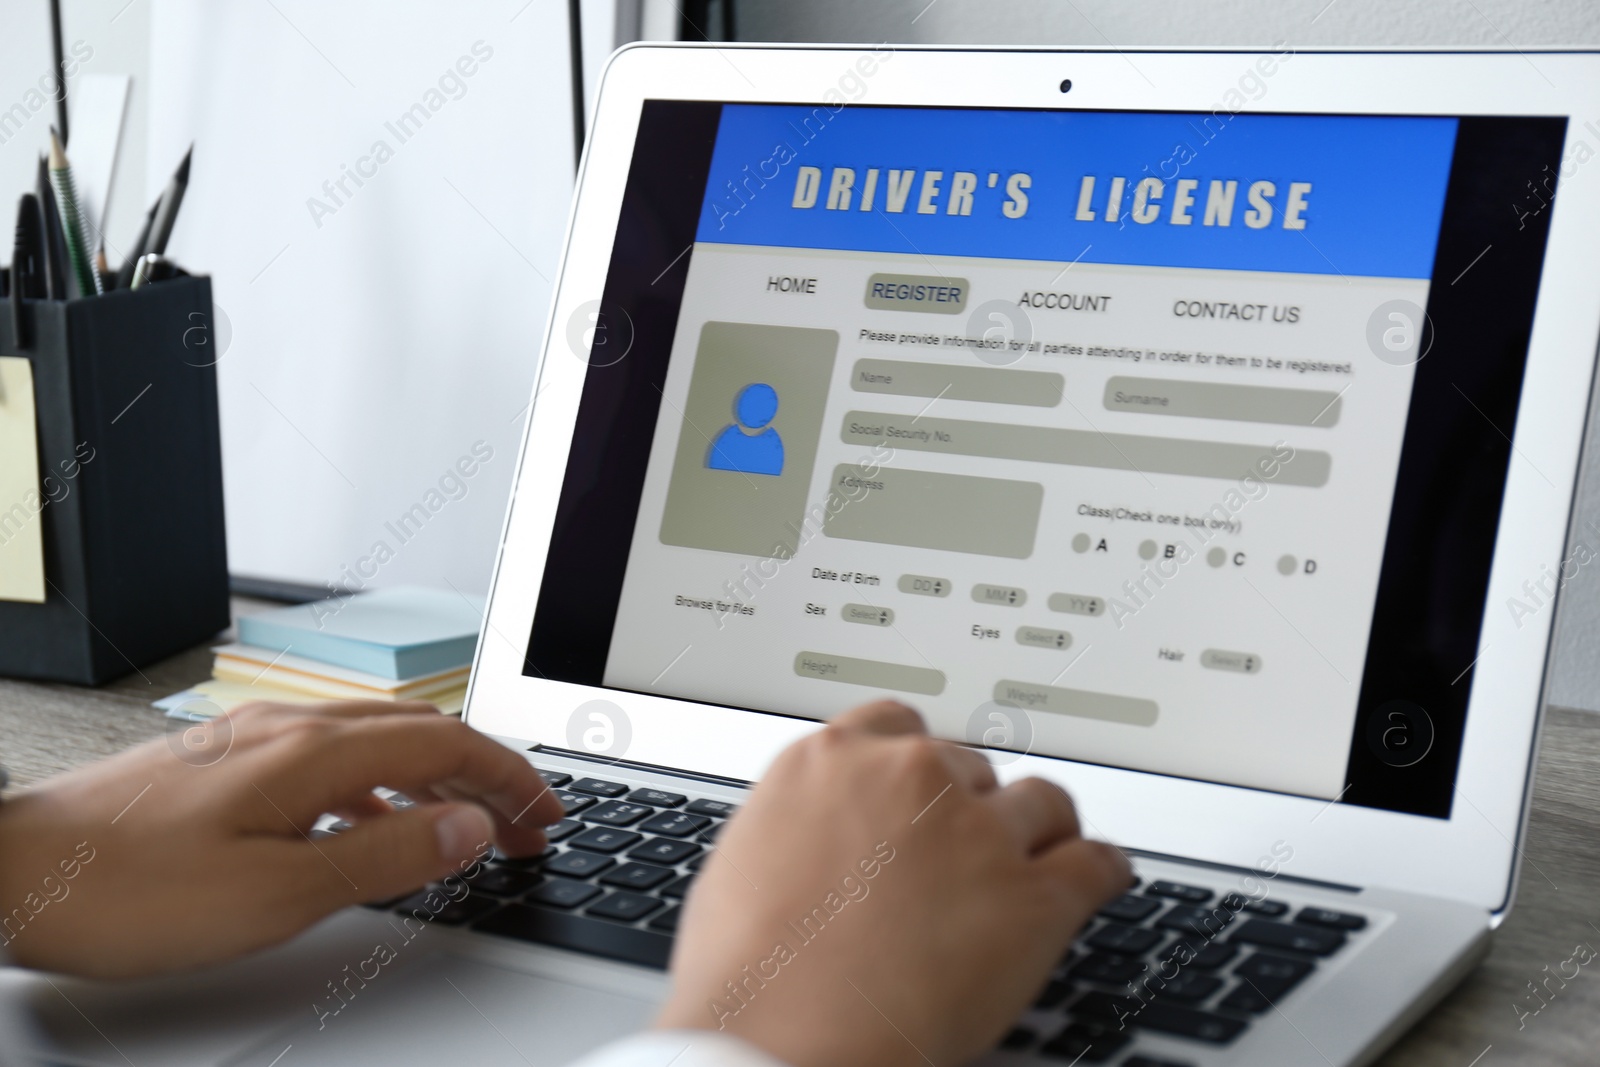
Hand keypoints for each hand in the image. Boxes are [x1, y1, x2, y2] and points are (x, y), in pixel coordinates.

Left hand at [0, 701, 562, 977]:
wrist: (9, 870)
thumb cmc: (126, 888)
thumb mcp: (275, 892)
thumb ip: (383, 854)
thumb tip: (468, 825)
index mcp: (314, 754)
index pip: (447, 744)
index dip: (509, 778)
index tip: (546, 814)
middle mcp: (291, 732)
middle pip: (421, 734)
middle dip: (486, 775)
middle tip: (526, 824)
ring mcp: (256, 743)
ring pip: (379, 743)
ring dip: (438, 778)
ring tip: (468, 822)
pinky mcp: (227, 766)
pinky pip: (334, 759)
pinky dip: (384, 783)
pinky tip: (374, 818)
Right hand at [656, 701, 1129, 1066]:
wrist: (778, 1040)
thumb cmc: (747, 972)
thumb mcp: (747, 858)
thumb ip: (805, 820)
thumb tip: (825, 833)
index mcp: (835, 760)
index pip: (900, 725)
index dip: (920, 767)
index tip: (928, 788)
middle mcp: (912, 779)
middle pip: (971, 768)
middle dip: (969, 810)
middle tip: (964, 856)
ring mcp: (978, 833)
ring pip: (1042, 802)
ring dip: (1039, 832)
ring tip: (1038, 862)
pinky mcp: (1033, 897)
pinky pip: (1096, 863)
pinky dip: (1102, 872)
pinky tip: (1099, 879)